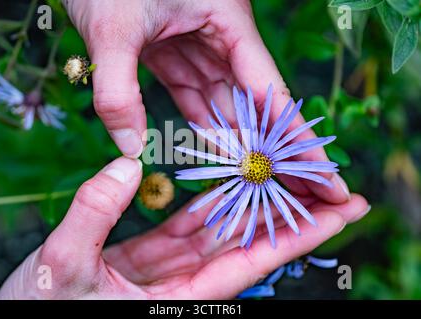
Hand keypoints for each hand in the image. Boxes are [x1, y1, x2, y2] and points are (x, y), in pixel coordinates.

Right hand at [0, 157, 368, 298]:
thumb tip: (126, 164)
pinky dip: (213, 201)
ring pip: (224, 230)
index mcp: (180, 298)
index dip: (299, 235)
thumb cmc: (39, 313)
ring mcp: (170, 267)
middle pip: (250, 242)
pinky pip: (191, 225)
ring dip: (257, 202)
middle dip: (293, 212)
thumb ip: (94, 214)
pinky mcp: (151, 255)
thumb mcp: (61, 268)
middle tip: (332, 184)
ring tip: (290, 174)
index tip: (343, 212)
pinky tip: (232, 181)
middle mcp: (186, 283)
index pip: (254, 260)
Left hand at [63, 0, 350, 204]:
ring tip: (254, 180)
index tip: (317, 169)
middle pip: (252, 100)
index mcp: (227, 20)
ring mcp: (197, 45)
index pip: (269, 89)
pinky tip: (214, 152)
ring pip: (222, 101)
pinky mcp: (172, 52)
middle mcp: (221, 36)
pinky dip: (201, 122)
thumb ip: (118, 93)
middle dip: (268, 146)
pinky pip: (192, 93)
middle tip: (292, 187)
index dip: (294, 135)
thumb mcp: (112, 31)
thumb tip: (131, 150)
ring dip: (236, 140)